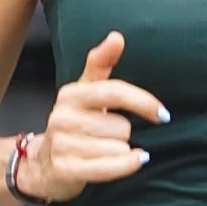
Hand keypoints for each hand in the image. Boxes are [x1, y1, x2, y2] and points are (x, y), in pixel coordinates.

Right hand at [18, 31, 168, 201]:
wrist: (44, 163)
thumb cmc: (74, 124)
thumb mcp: (85, 92)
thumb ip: (101, 64)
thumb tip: (117, 36)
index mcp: (72, 94)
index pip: (115, 92)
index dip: (143, 103)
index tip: (162, 114)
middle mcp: (63, 117)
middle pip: (122, 126)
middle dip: (123, 134)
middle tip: (109, 136)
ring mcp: (63, 144)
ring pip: (118, 148)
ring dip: (122, 152)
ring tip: (105, 151)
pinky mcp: (66, 169)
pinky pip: (108, 168)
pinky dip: (126, 166)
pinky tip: (134, 161)